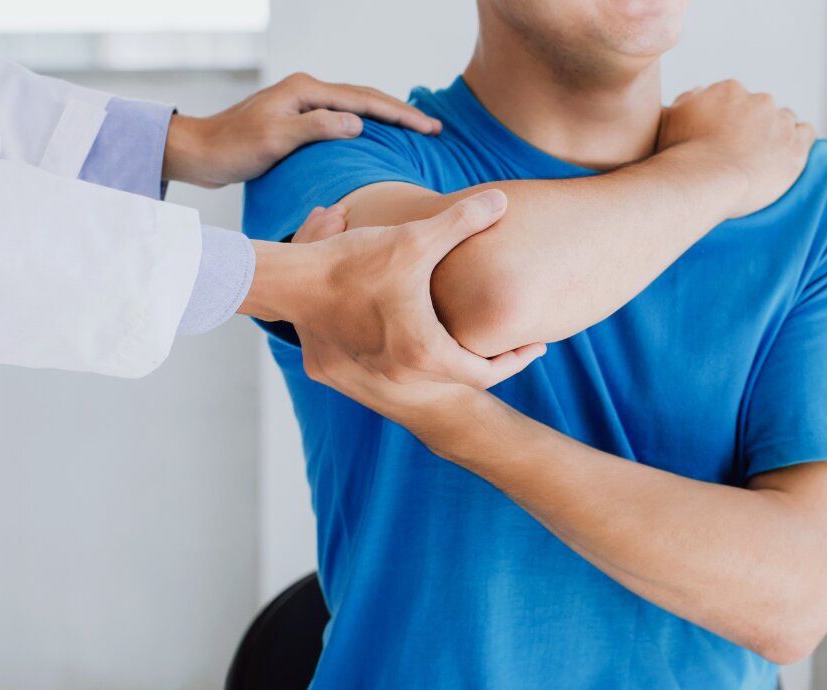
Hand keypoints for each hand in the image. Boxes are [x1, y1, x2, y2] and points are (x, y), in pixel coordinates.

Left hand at [162, 72, 441, 187]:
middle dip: (402, 113)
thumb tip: (358, 122)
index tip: (429, 127)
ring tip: (415, 130)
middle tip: (434, 128)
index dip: (400, 114)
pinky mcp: (296, 120)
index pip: (364, 100)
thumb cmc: (232, 147)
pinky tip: (374, 137)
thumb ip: (317, 128)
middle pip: (365, 98)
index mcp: (306, 91)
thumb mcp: (276, 139)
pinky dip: (365, 125)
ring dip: (386, 118)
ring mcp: (301, 105)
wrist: (200, 152)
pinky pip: (341, 118)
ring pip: (355, 107)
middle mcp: (306, 92)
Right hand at [286, 190, 545, 389]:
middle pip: (460, 378)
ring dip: (453, 360)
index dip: (515, 361)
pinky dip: (420, 359)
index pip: (486, 373)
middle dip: (488, 361)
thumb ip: (462, 221)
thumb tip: (502, 201)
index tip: (534, 346)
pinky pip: (398, 372)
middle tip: (510, 343)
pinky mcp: (352, 368)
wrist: (292, 281)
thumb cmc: (354, 263)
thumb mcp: (415, 239)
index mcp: (425, 352)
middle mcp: (402, 373)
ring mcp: (374, 375)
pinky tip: (425, 335)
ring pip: (429, 377)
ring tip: (472, 337)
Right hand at [658, 80, 816, 217]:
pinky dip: (798, 141)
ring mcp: (780, 122)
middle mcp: (758, 100)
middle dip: (754, 126)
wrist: (703, 181)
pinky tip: (784, 155)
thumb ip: (686, 101)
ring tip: (762, 157)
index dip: (730, 119)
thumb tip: (697, 92)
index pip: (737, 99)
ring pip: (784, 120)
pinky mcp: (796, 146)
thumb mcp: (670, 119)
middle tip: (739, 151)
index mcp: (729, 91)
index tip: (722, 138)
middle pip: (762, 108)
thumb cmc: (681, 154)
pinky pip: (806, 133)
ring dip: (776, 134)